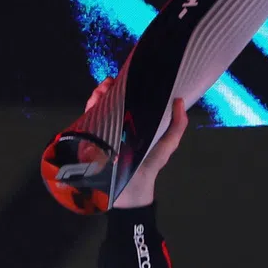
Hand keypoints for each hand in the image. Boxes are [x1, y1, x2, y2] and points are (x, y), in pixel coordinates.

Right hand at [84, 77, 189, 208]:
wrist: (131, 191)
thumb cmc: (150, 166)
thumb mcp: (167, 145)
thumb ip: (176, 126)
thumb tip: (180, 101)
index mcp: (135, 124)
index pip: (128, 101)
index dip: (126, 88)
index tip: (127, 77)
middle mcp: (117, 125)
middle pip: (110, 102)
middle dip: (108, 89)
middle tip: (111, 81)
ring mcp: (102, 132)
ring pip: (97, 108)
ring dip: (98, 95)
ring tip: (103, 88)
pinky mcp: (90, 141)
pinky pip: (87, 121)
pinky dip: (89, 108)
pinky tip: (95, 100)